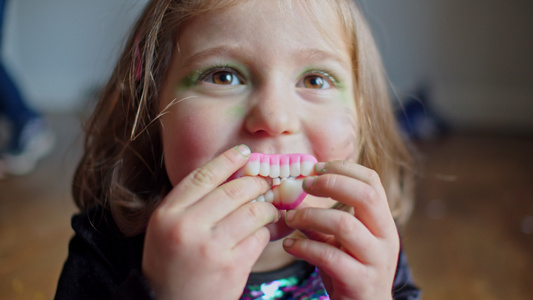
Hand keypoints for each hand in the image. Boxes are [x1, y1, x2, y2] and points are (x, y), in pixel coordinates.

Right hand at [142, 145, 279, 299]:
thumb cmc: (170, 264)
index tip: (244, 152)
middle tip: (263, 183)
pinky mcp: (232, 266)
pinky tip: (259, 235)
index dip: (228, 160)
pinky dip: (264, 233)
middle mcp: (188, 226)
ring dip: (266, 208)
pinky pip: (260, 237)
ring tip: (266, 211)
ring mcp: (211, 247)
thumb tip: (230, 175)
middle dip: (256, 183)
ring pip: (254, 212)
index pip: (204, 176)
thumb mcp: (166, 228)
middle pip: (234, 190)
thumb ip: (191, 203)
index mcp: (168, 213)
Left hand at [282, 161, 398, 299]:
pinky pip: (329, 256)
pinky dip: (304, 246)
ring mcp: (376, 260)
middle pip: (366, 196)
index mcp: (382, 222)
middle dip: (331, 183)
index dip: (343, 168)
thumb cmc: (349, 272)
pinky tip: (290, 245)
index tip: (315, 168)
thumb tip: (291, 193)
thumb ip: (321, 220)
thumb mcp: (339, 241)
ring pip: (344, 225)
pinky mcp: (360, 282)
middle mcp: (386, 238)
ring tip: (290, 218)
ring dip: (310, 216)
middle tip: (304, 185)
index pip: (372, 181)